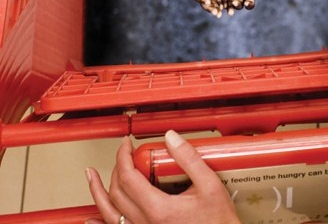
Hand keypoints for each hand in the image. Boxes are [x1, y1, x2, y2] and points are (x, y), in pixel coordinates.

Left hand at [85, 131, 240, 223]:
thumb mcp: (210, 186)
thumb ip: (189, 159)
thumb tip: (171, 137)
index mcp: (158, 209)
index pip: (128, 176)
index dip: (123, 156)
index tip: (126, 144)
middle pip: (117, 192)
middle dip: (116, 168)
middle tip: (124, 153)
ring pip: (110, 214)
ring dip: (98, 193)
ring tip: (91, 177)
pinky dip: (101, 223)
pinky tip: (92, 219)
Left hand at [220, 0, 266, 11]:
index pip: (250, 3)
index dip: (249, 5)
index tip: (247, 3)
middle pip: (239, 5)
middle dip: (237, 6)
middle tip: (234, 4)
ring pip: (230, 4)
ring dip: (229, 8)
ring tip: (228, 10)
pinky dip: (221, 2)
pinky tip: (220, 4)